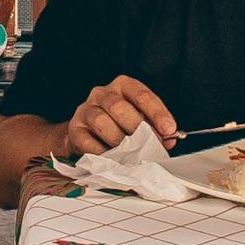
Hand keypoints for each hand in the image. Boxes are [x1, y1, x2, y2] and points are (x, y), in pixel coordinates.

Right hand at [60, 76, 180, 157]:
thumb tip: (169, 140)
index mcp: (122, 86)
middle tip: (149, 144)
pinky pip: (87, 141)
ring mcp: (85, 110)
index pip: (141, 94)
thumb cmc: (120, 124)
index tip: (169, 129)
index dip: (157, 113)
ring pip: (101, 121)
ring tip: (131, 154)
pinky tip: (113, 159)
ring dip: (119, 141)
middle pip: (118, 106)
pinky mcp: (75, 129)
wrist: (88, 132)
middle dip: (137, 127)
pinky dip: (102, 152)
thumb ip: (155, 127)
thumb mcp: (139, 118)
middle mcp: (102, 94)